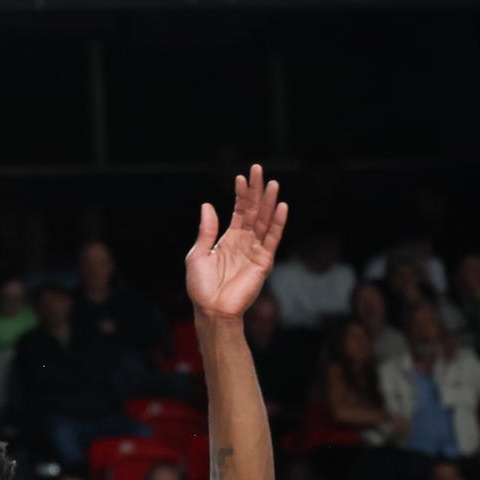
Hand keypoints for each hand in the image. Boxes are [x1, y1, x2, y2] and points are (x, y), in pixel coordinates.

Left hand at [184, 165, 287, 318]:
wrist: (210, 309)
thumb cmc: (201, 286)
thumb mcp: (198, 254)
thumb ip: (206, 230)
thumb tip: (207, 205)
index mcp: (228, 239)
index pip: (238, 212)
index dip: (240, 195)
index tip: (241, 177)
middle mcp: (244, 242)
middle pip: (253, 211)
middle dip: (256, 191)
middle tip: (259, 170)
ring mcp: (255, 251)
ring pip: (264, 221)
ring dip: (269, 202)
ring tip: (272, 183)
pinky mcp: (263, 262)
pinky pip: (272, 239)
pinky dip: (277, 223)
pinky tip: (281, 207)